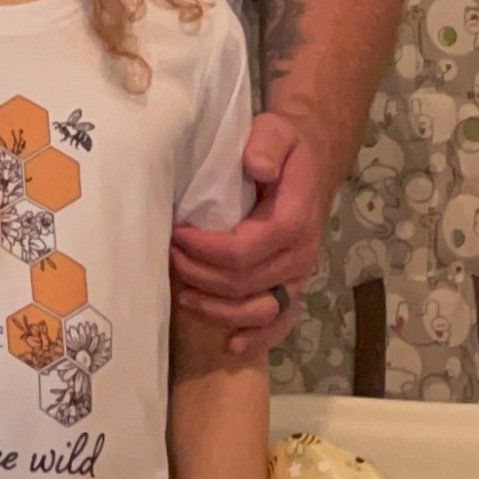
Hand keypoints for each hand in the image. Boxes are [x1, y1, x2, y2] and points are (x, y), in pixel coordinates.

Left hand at [170, 111, 331, 354]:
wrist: (311, 164)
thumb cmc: (286, 148)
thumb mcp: (277, 131)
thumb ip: (267, 143)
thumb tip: (255, 166)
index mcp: (293, 220)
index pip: (242, 249)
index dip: (204, 248)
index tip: (176, 233)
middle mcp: (300, 255)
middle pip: (242, 282)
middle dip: (198, 273)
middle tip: (168, 256)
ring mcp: (297, 276)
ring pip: (256, 309)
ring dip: (216, 308)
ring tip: (182, 295)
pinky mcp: (292, 287)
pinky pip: (280, 323)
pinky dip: (258, 340)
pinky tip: (232, 347)